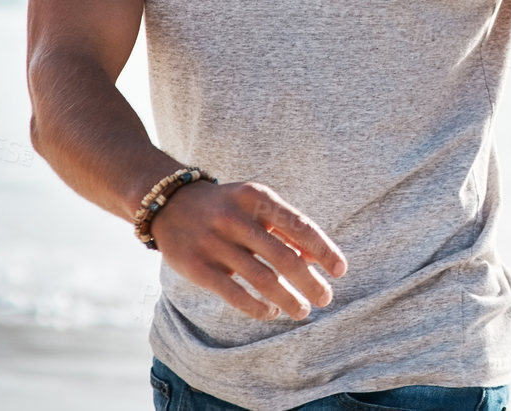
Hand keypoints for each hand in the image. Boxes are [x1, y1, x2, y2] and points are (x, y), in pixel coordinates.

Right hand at [148, 180, 347, 320]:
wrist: (171, 204)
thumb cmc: (229, 208)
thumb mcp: (257, 205)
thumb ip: (286, 228)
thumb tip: (318, 259)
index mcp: (258, 198)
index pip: (300, 226)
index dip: (324, 250)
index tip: (340, 271)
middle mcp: (237, 219)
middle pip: (284, 257)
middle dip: (310, 281)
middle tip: (326, 298)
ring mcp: (215, 243)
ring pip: (262, 279)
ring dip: (287, 299)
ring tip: (303, 311)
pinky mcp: (197, 267)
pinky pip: (234, 293)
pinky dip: (257, 307)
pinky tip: (272, 312)